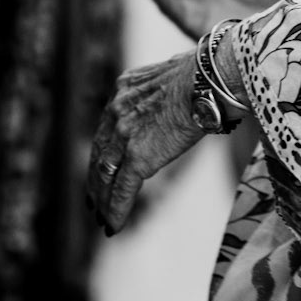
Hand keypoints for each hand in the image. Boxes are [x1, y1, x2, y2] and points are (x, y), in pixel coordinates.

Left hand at [87, 52, 202, 234]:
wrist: (207, 80)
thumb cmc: (206, 75)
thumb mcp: (172, 75)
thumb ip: (163, 93)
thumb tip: (177, 97)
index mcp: (123, 89)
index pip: (107, 128)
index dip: (103, 151)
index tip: (101, 166)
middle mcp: (117, 110)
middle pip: (100, 153)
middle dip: (95, 179)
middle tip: (93, 200)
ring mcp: (124, 134)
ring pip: (105, 174)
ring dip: (102, 199)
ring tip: (102, 218)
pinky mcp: (138, 156)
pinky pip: (122, 189)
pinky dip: (116, 209)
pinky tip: (113, 226)